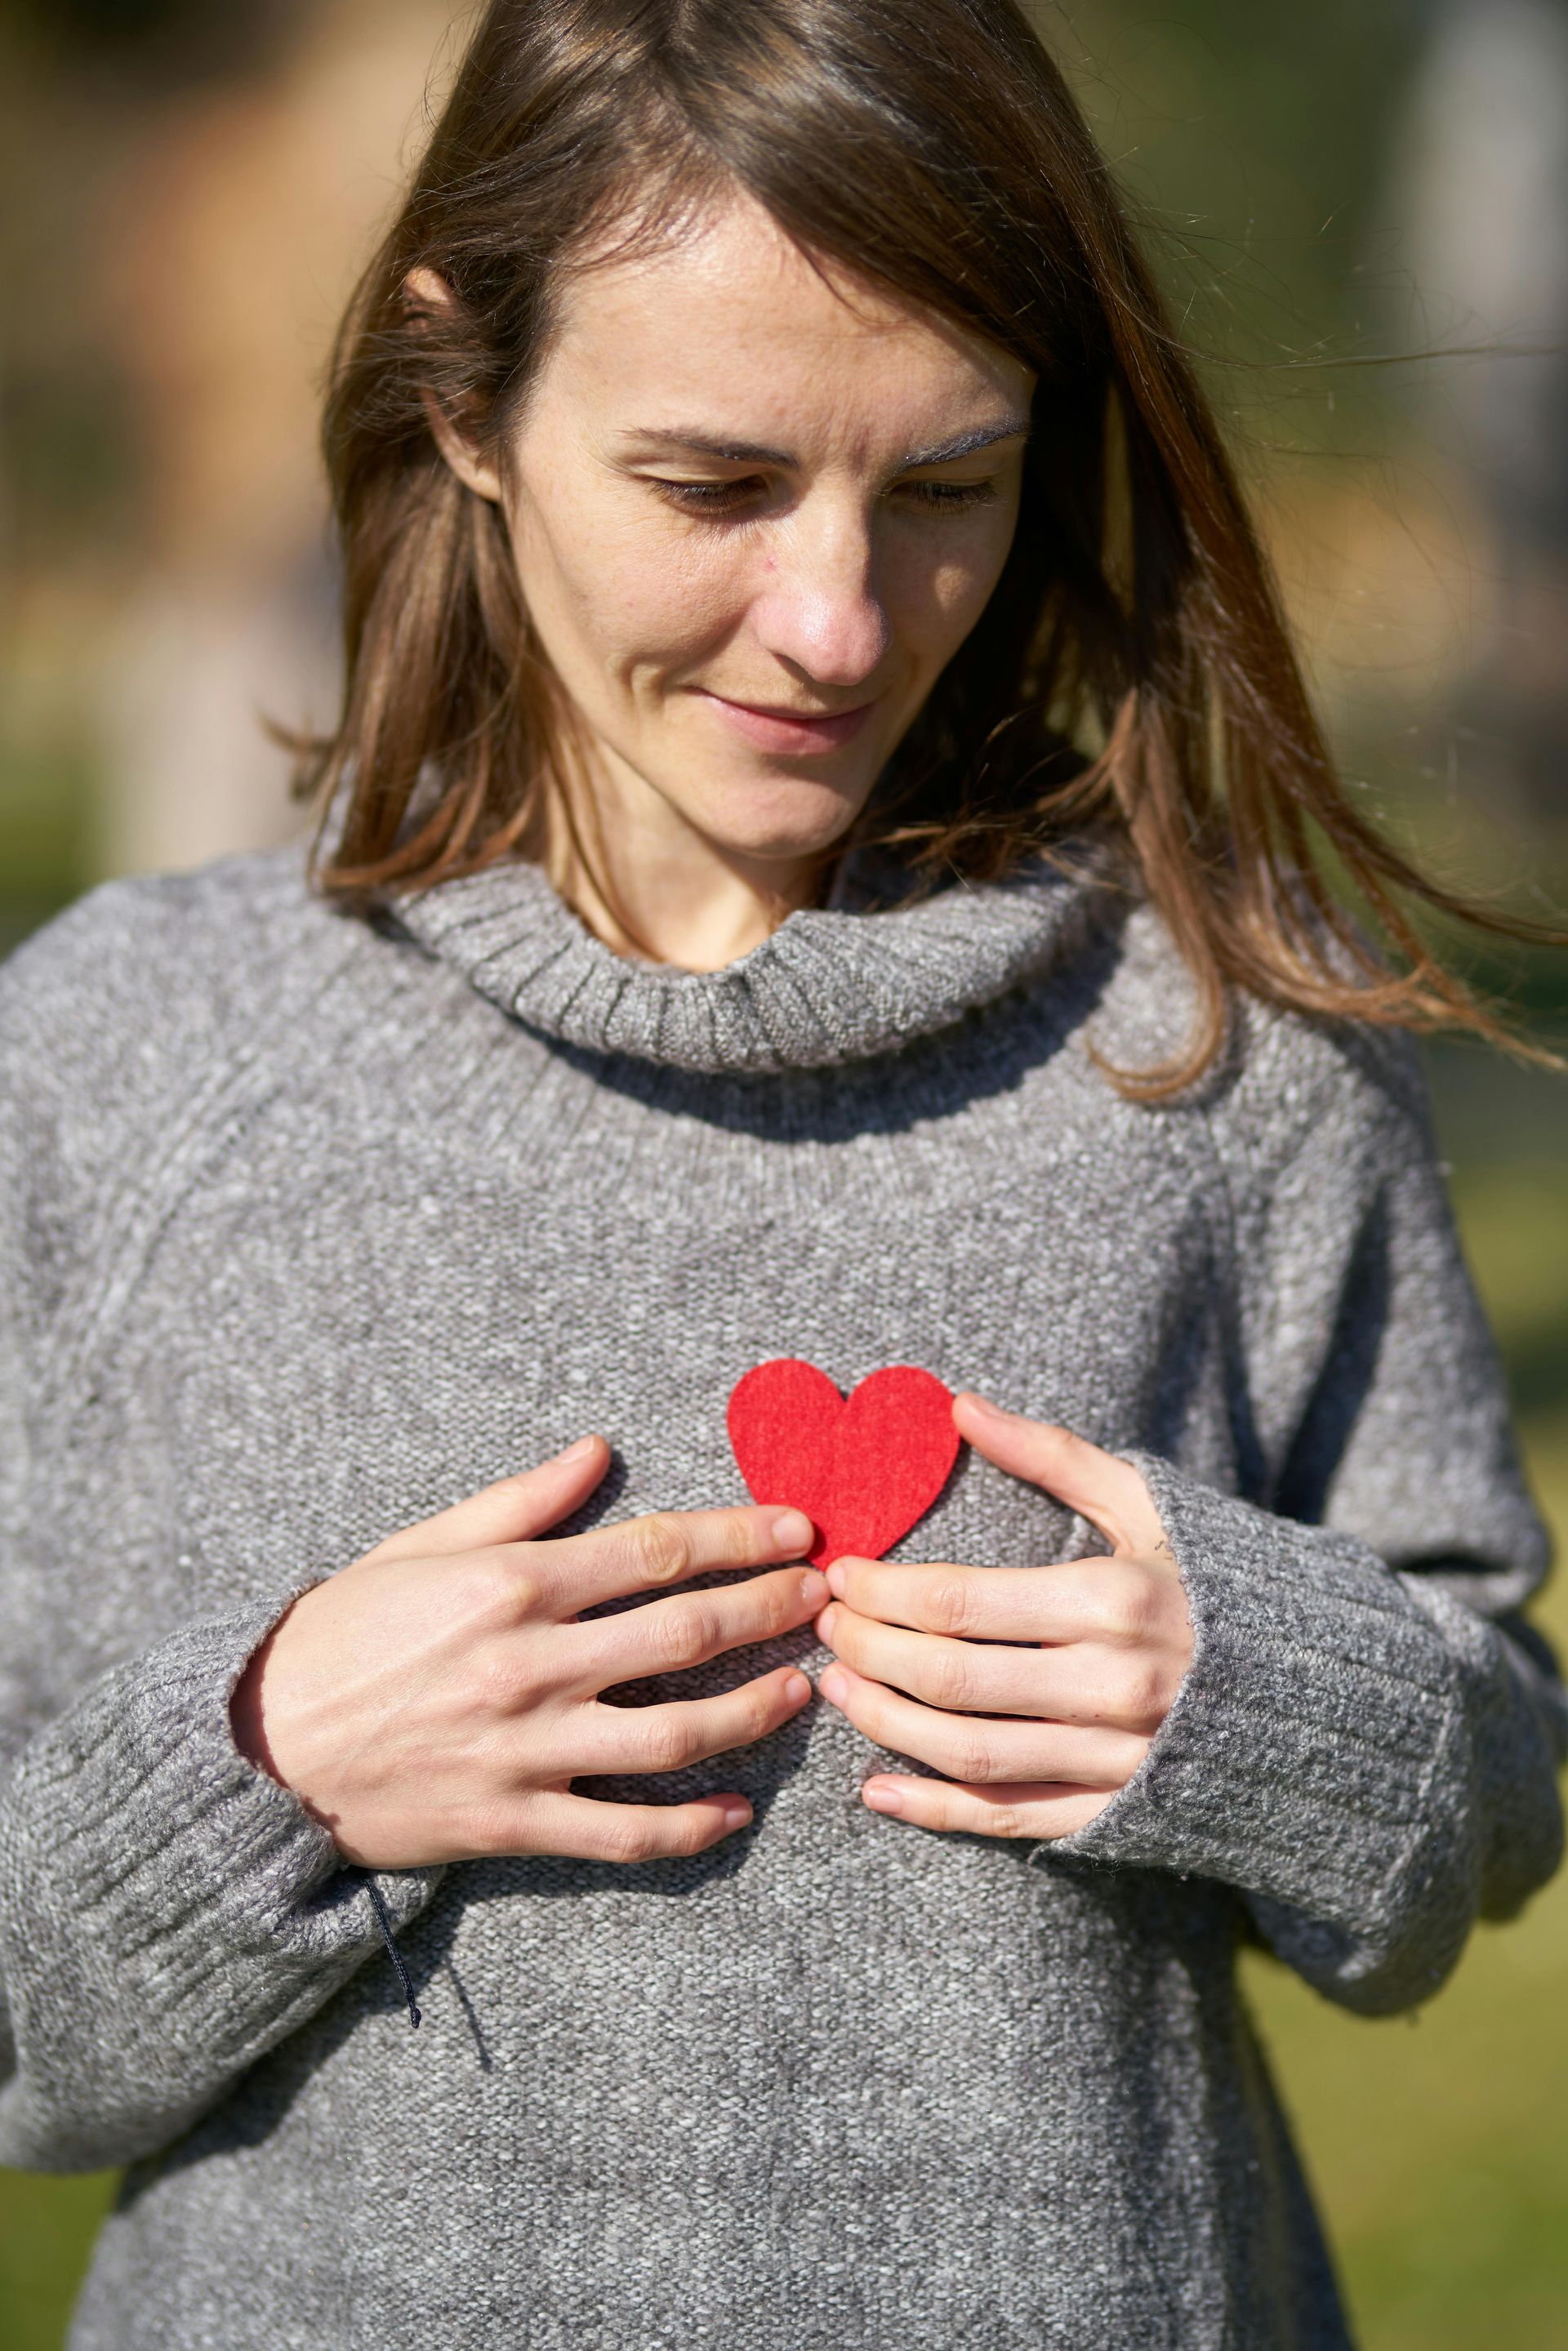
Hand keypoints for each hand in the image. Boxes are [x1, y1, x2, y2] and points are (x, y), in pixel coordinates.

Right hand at [230, 1436, 822, 1869]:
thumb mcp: (422, 1545)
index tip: (799, 1529)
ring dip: (752, 1709)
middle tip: (827, 1597)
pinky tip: (737, 1810)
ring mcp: (527, 1748)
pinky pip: (624, 1832)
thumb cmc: (341, 1634)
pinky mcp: (514, 1821)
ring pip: (674, 1732)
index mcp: (512, 1582)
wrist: (257, 1749)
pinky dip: (690, 1826)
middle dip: (770, 1609)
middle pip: (685, 1631)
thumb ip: (521, 1501)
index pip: (657, 1550)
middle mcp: (530, 1662)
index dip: (741, 1537)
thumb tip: (598, 1450)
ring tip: (801, 1690)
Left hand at [814, 1394, 1192, 1839]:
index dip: (882, 1592)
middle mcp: (1113, 1685)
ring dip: (883, 1723)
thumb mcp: (1145, 1505)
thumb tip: (959, 1405)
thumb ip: (1050, 1455)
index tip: (841, 1573)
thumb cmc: (1215, 1582)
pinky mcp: (1115, 1815)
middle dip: (867, 1649)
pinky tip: (876, 1788)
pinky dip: (933, 1810)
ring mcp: (1114, 1759)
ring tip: (836, 1689)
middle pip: (948, 1677)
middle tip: (824, 1626)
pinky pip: (1005, 1819)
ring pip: (966, 1752)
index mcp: (1113, 1599)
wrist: (1319, 1693)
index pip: (958, 1601)